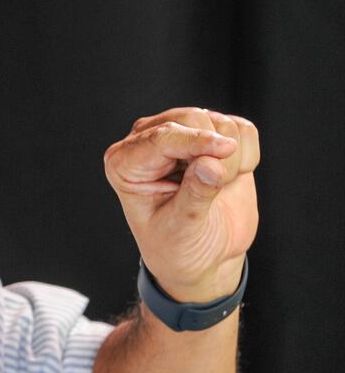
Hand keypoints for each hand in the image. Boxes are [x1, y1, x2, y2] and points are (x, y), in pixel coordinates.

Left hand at [103, 107, 260, 301]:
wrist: (204, 255)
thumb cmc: (180, 245)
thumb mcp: (182, 229)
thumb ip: (195, 196)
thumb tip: (210, 164)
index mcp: (125, 163)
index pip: (161, 137)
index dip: (195, 141)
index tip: (225, 150)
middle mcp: (148, 141)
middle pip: (191, 118)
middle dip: (214, 153)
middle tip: (217, 188)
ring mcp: (182, 135)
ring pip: (221, 122)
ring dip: (232, 158)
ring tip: (218, 188)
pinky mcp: (214, 137)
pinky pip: (243, 129)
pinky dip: (247, 154)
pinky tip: (231, 178)